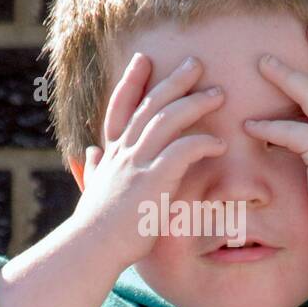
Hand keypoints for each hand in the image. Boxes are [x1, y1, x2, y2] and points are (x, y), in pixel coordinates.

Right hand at [70, 52, 227, 271]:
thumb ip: (91, 170)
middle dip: (174, 81)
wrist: (91, 248)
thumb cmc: (96, 226)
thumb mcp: (91, 190)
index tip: (144, 59)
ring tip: (218, 94)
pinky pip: (182, 151)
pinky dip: (201, 143)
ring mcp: (137, 164)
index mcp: (111, 153)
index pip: (121, 106)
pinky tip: (219, 144)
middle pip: (150, 105)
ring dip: (194, 103)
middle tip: (196, 64)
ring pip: (167, 120)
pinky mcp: (153, 181)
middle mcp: (123, 152)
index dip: (133, 81)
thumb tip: (88, 154)